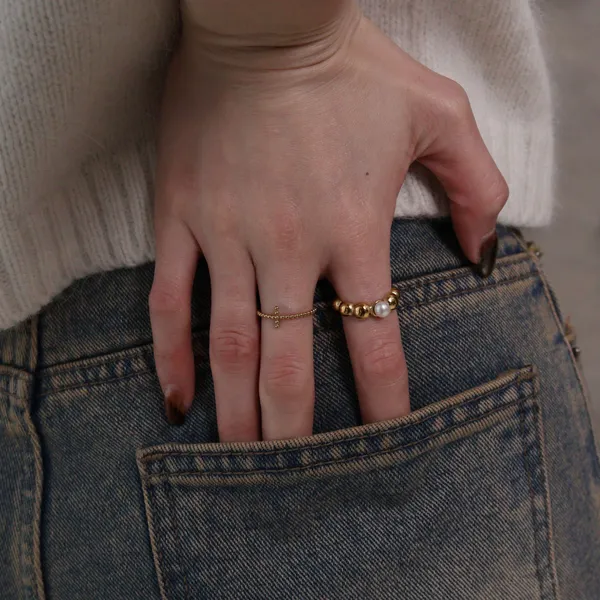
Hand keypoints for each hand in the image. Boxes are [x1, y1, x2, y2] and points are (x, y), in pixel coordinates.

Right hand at [149, 3, 507, 438]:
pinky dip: (170, 354)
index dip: (383, 401)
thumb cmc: (351, 69)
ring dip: (236, 409)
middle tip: (295, 477)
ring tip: (240, 459)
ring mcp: (228, 235)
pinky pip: (170, 300)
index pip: (374, 337)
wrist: (263, 26)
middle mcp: (289, 246)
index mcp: (353, 229)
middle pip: (291, 360)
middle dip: (295, 428)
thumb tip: (485, 257)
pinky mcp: (182, 217)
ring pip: (229, 344)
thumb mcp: (439, 113)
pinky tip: (175, 399)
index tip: (384, 444)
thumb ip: (478, 186)